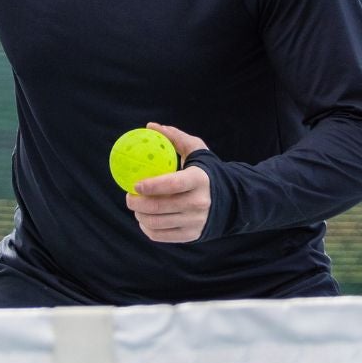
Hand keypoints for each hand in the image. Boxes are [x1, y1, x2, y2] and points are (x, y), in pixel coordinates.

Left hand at [128, 120, 210, 243]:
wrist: (232, 200)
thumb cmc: (206, 172)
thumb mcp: (196, 150)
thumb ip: (174, 137)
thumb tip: (150, 126)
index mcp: (199, 180)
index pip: (172, 185)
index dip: (151, 186)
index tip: (135, 184)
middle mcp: (199, 203)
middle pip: (160, 206)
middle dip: (137, 203)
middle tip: (129, 197)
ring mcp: (195, 221)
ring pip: (157, 223)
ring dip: (140, 216)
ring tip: (136, 207)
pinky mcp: (191, 235)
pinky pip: (161, 236)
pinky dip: (147, 229)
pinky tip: (144, 220)